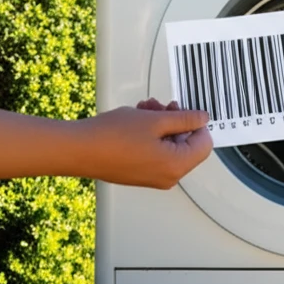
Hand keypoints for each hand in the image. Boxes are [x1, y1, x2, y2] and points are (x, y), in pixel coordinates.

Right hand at [76, 99, 212, 188]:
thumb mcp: (155, 120)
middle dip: (175, 121)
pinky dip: (151, 135)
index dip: (197, 123)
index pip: (204, 144)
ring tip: (144, 109)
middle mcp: (168, 176)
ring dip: (161, 124)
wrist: (80, 150)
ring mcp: (153, 177)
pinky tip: (137, 120)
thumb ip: (184, 119)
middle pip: (186, 145)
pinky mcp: (140, 174)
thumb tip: (202, 119)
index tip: (184, 110)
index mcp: (176, 165)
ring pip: (169, 145)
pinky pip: (156, 152)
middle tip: (161, 106)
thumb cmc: (112, 137)